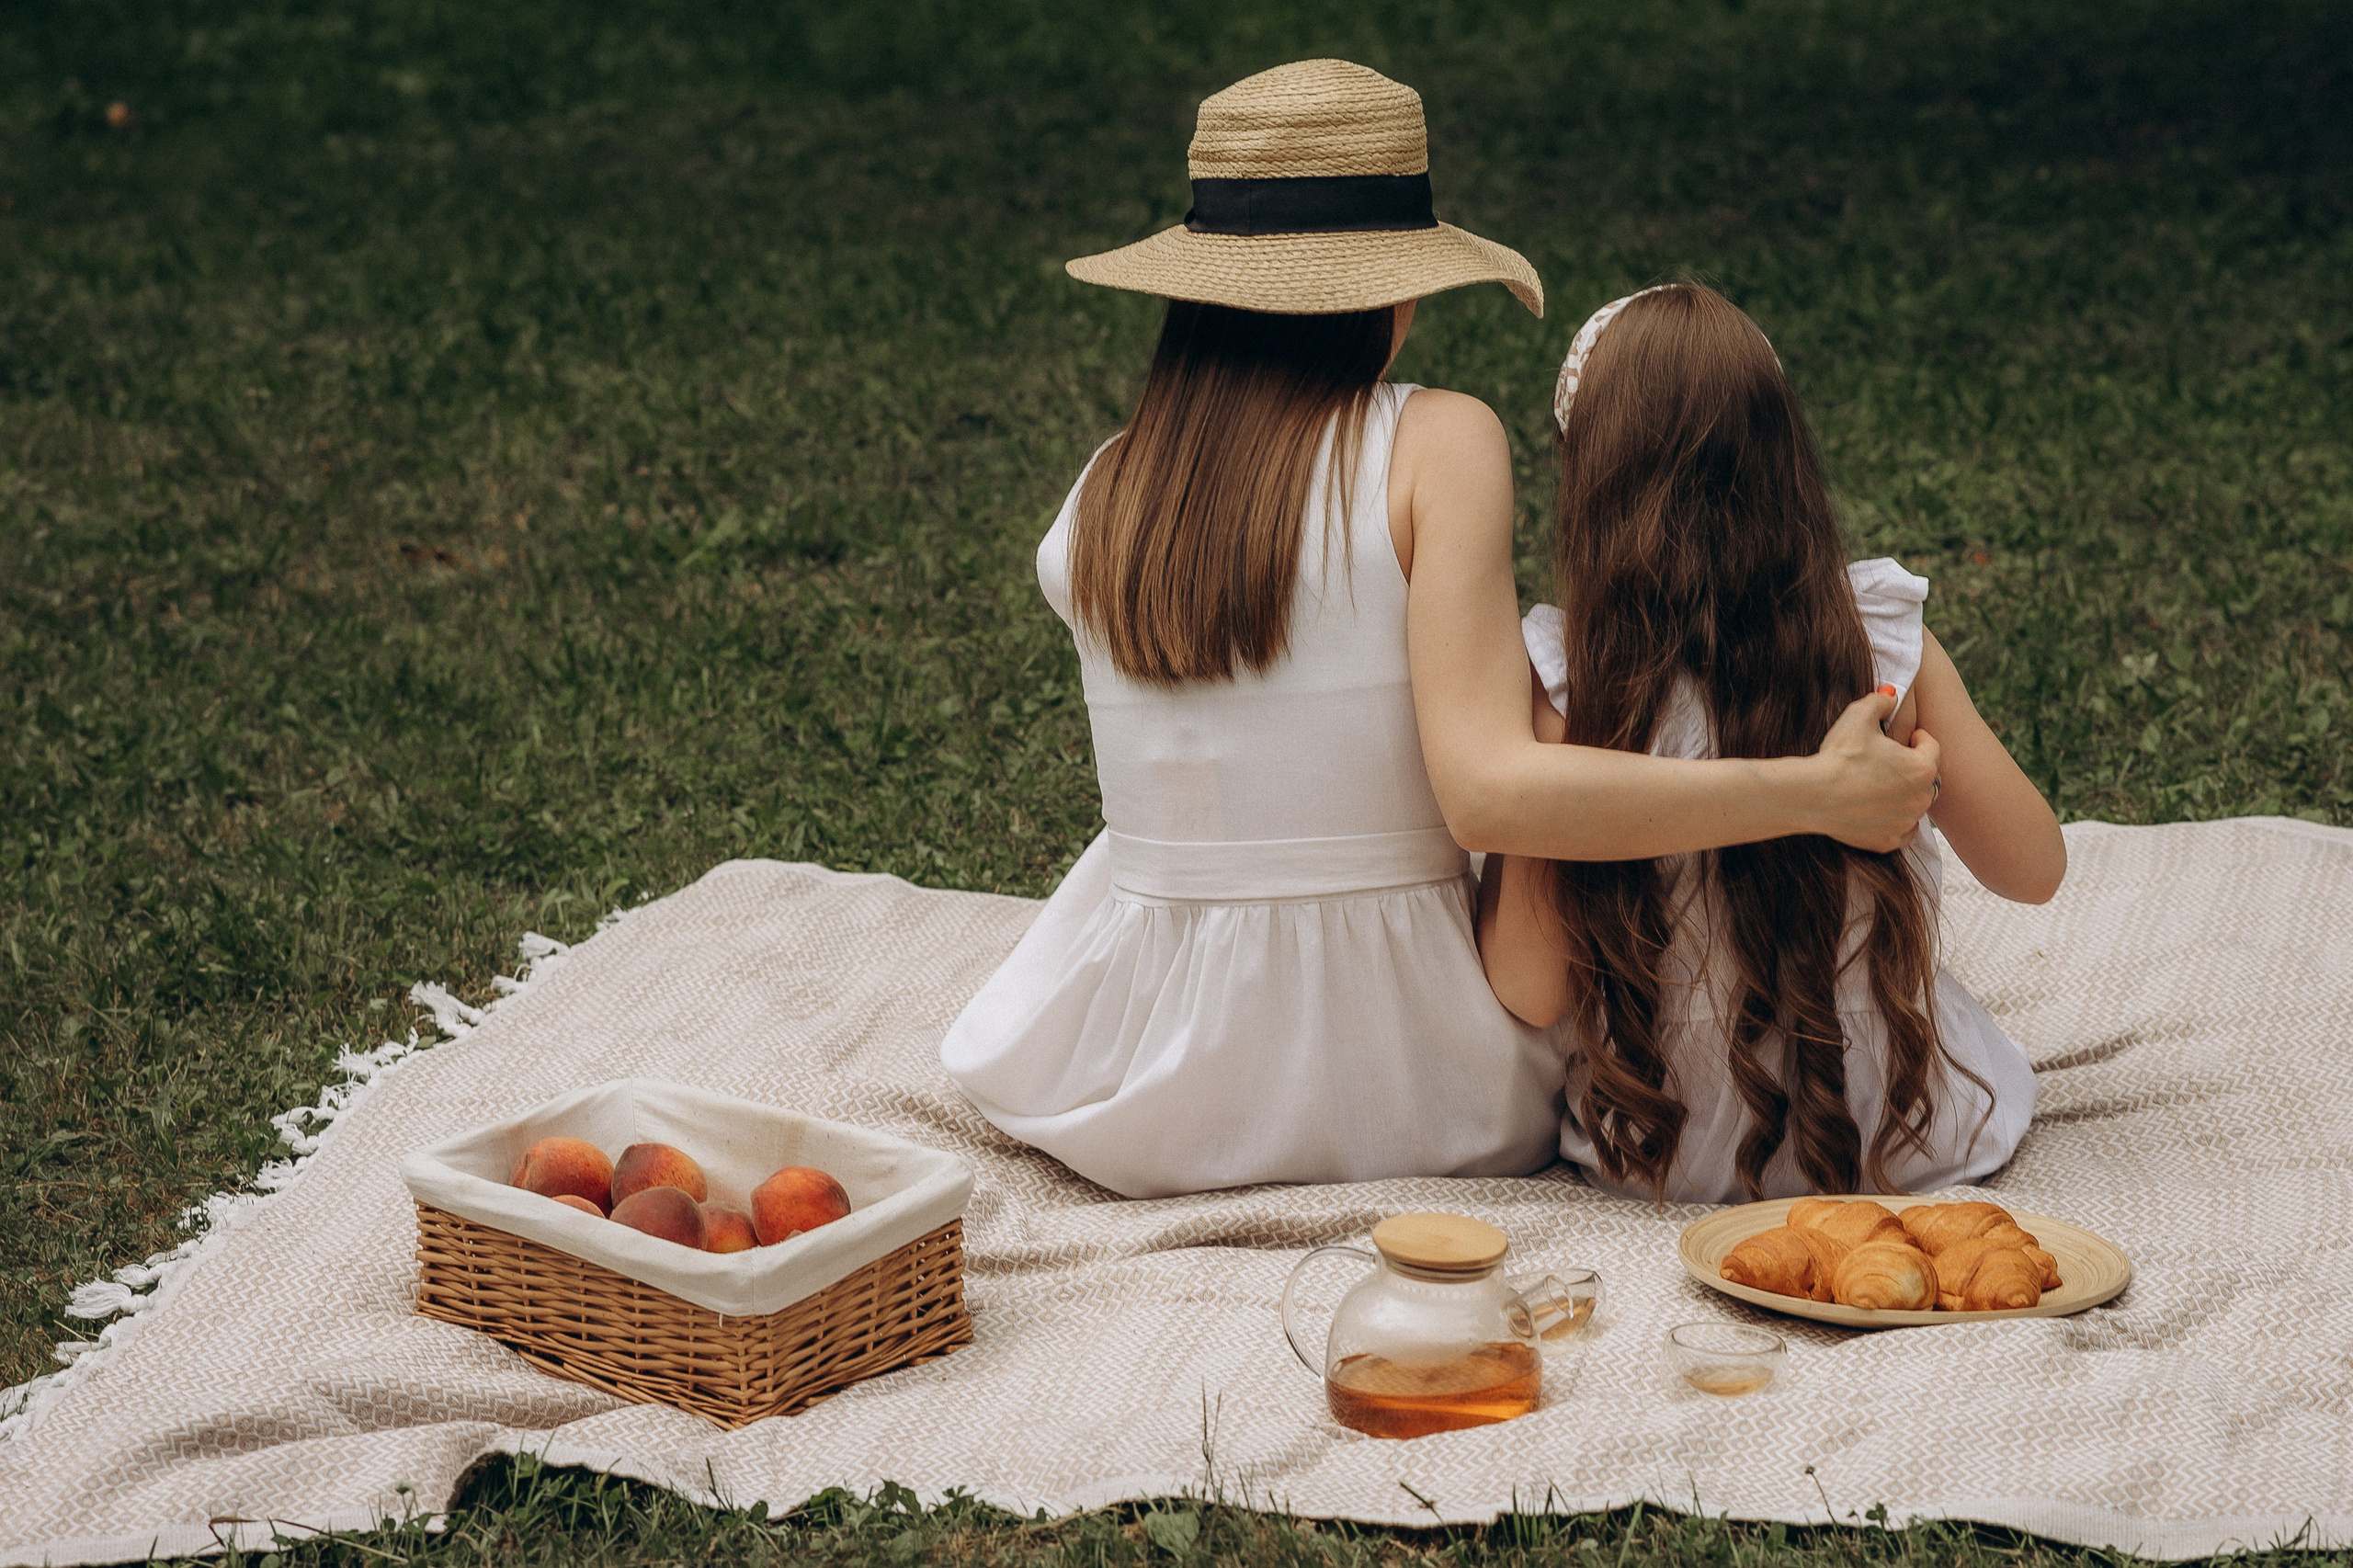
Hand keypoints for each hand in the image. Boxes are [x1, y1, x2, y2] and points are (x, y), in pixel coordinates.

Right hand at [1810, 690, 1940, 851]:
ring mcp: (1906, 822)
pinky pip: (1903, 830)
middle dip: (1913, 769)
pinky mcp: (1889, 841)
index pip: (1931, 747)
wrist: (1813, 794)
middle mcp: (1922, 797)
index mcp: (1922, 767)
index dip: (1917, 738)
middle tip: (1890, 762)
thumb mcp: (1858, 716)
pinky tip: (1877, 810)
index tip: (1906, 736)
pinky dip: (1894, 821)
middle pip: (1927, 778)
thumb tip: (1891, 695)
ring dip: (1904, 795)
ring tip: (1880, 785)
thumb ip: (1881, 701)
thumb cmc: (1839, 755)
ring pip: (1915, 805)